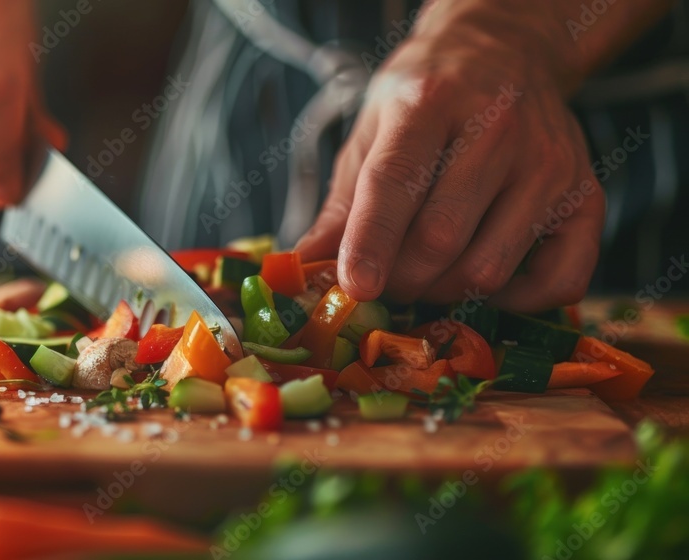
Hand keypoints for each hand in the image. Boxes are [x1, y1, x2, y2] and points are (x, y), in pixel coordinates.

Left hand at [295, 1, 605, 312]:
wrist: (507, 50)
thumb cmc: (427, 97)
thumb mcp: (370, 131)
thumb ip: (340, 204)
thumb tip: (304, 268)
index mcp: (430, 102)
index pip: (396, 182)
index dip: (370, 242)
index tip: (354, 287)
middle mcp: (499, 128)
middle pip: (439, 239)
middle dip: (400, 279)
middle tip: (384, 279)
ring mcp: (550, 164)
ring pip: (488, 268)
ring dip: (445, 291)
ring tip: (427, 272)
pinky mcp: (587, 196)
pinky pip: (559, 281)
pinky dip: (516, 300)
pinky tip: (484, 275)